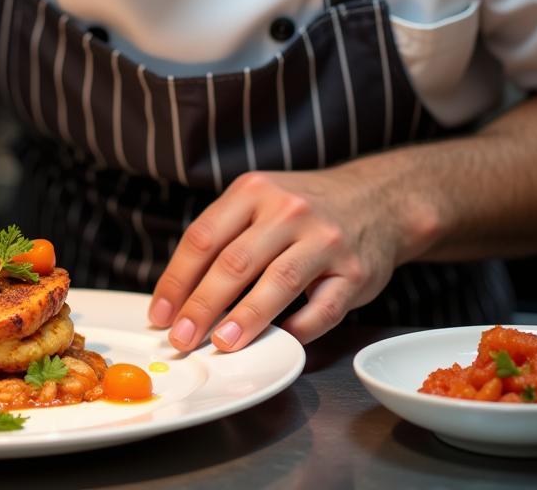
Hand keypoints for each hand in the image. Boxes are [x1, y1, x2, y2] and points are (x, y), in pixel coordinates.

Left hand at [147, 166, 413, 348]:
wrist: (376, 198)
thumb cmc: (302, 208)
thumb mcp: (259, 201)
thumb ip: (224, 237)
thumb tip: (178, 296)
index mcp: (254, 191)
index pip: (204, 237)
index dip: (177, 280)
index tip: (160, 314)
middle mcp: (289, 210)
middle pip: (235, 262)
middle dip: (202, 305)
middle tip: (182, 338)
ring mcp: (324, 240)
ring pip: (277, 283)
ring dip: (245, 319)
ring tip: (222, 344)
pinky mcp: (354, 271)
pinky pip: (322, 309)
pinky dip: (299, 329)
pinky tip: (280, 340)